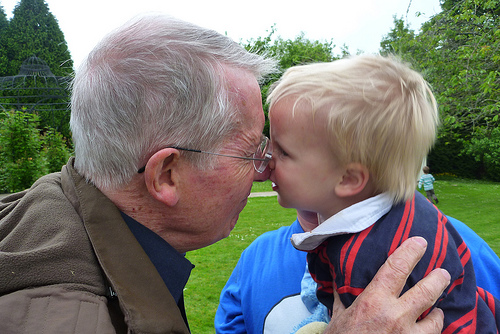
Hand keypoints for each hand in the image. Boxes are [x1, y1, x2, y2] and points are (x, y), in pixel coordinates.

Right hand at [323, 237, 450, 333]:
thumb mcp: (339, 316)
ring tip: (436, 310)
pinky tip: (429, 329)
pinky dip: (432, 331)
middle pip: (427, 291)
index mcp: (374, 301)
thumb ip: (343, 297)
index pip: (396, 267)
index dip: (410, 251)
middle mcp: (395, 315)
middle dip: (439, 279)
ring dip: (437, 312)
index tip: (420, 242)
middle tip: (443, 273)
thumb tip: (340, 281)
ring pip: (436, 318)